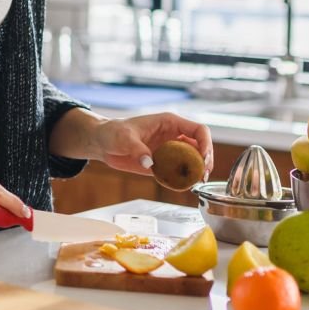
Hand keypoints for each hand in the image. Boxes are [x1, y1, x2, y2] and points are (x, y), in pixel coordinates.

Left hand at [91, 112, 212, 177]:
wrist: (102, 143)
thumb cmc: (112, 132)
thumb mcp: (124, 137)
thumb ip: (137, 149)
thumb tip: (149, 162)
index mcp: (169, 123)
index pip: (198, 130)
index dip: (206, 143)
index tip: (204, 158)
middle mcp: (173, 136)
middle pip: (200, 147)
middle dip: (205, 161)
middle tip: (202, 175)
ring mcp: (169, 150)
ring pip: (192, 160)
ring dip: (197, 172)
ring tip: (196, 182)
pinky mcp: (162, 164)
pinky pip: (178, 172)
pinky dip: (183, 179)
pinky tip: (182, 186)